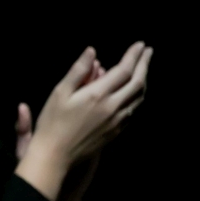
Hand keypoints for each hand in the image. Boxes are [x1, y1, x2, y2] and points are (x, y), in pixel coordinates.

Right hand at [16, 42, 149, 199]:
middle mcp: (113, 107)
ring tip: (142, 70)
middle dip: (144, 65)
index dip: (134, 56)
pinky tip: (132, 93)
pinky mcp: (116, 131)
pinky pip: (132, 110)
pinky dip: (136, 97)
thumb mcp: (59, 93)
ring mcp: (117, 121)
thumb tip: (91, 52)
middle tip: (147, 52)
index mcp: (98, 95)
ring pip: (139, 97)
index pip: (124, 70)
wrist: (55, 156)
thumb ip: (77, 71)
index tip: (140, 45)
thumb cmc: (52, 123)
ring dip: (143, 81)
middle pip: (138, 82)